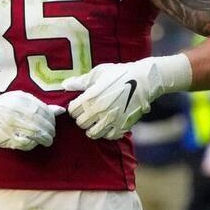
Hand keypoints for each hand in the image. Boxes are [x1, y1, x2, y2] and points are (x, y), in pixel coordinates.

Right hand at [0, 91, 65, 150]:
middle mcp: (15, 113)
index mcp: (20, 101)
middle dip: (50, 130)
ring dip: (44, 138)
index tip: (53, 123)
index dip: (51, 119)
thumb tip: (60, 110)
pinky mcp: (7, 138)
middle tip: (52, 133)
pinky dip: (33, 144)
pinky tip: (35, 142)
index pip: (43, 111)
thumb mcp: (21, 99)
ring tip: (47, 140)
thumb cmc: (4, 105)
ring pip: (35, 134)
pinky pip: (25, 143)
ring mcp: (11, 126)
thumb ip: (41, 105)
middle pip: (40, 123)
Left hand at [62, 54, 190, 139]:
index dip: (75, 108)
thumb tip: (65, 85)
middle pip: (81, 123)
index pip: (72, 111)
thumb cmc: (120, 73)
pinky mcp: (122, 126)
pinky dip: (107, 133)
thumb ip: (80, 81)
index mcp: (90, 97)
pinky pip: (109, 137)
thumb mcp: (98, 73)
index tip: (79, 105)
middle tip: (88, 113)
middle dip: (82, 118)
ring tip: (96, 121)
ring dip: (92, 128)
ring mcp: (111, 120)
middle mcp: (99, 111)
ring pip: (92, 133)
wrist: (144, 80)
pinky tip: (108, 125)